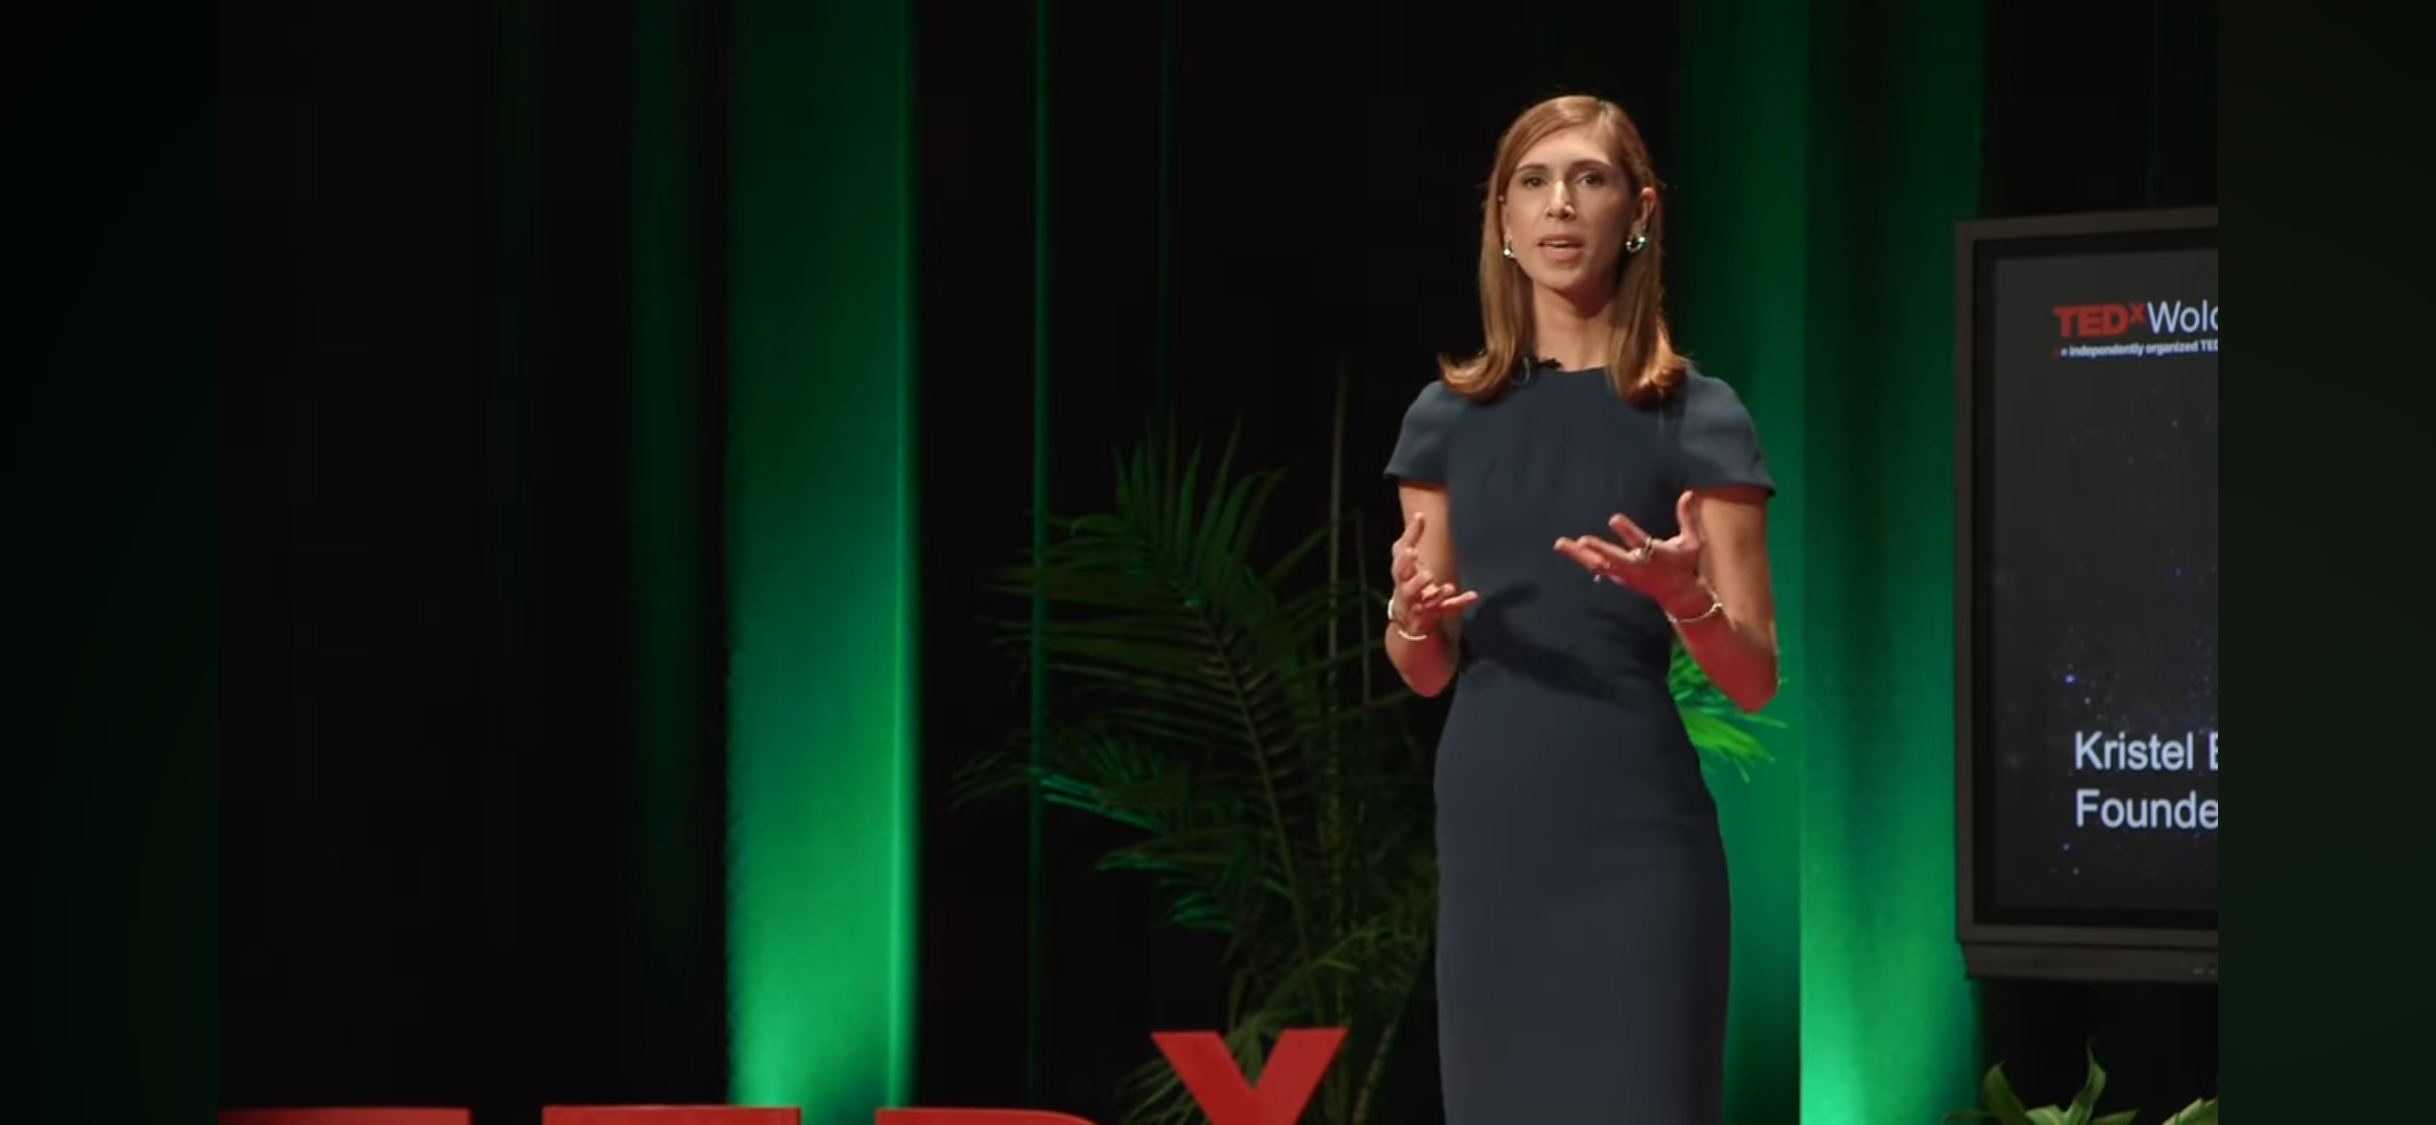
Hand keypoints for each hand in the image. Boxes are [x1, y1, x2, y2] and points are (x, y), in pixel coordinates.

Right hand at [1389, 511, 1477, 637]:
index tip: (1414, 541)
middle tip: (1425, 569)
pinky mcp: (1433, 614)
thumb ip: (1412, 536)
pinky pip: (1446, 609)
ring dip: (1434, 593)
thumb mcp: (1406, 559)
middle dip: (1415, 577)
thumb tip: (1420, 514)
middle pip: (1405, 582)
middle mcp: (1406, 588)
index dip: (1406, 549)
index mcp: (1400, 572)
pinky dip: (1459, 603)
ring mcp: (1418, 603)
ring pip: (1423, 599)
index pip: (1399, 557)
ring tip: (1444, 585)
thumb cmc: (1407, 580)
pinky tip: (1472, 595)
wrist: (1407, 617)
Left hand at [1553, 490, 1708, 610]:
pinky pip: (1597, 568)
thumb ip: (1687, 518)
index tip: (1614, 518)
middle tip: (1582, 540)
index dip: (1627, 531)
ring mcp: (1625, 574)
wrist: (1678, 594)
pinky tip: (1567, 549)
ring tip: (1560, 543)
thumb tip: (1687, 493)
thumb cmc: (1684, 563)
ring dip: (1579, 555)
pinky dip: (1582, 559)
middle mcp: (1637, 566)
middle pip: (1614, 558)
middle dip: (1599, 549)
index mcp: (1656, 555)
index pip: (1640, 542)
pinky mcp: (1618, 578)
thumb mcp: (1692, 542)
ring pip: (1599, 565)